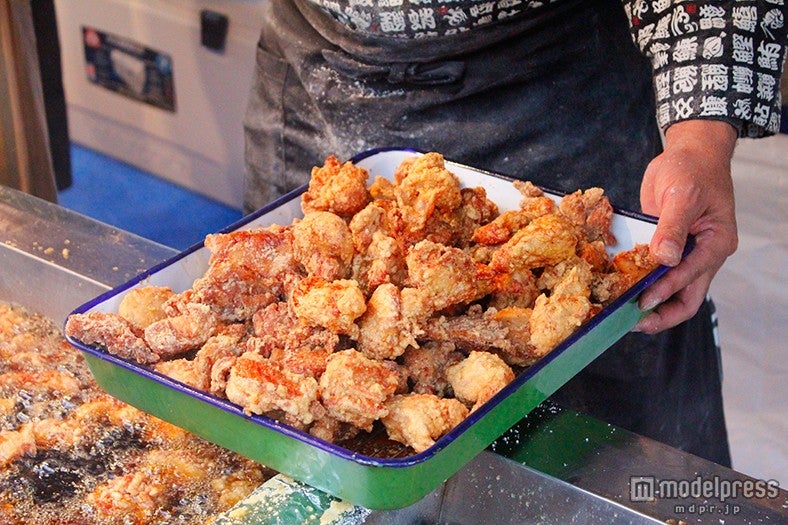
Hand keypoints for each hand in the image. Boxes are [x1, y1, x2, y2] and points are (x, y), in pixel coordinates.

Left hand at [634, 119, 738, 333]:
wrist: (688, 153)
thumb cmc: (692, 169)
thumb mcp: (683, 195)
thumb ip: (672, 228)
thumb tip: (665, 259)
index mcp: (715, 244)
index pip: (691, 279)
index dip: (665, 292)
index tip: (641, 302)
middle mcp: (703, 255)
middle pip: (686, 298)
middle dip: (661, 313)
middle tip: (631, 323)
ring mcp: (685, 254)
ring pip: (671, 291)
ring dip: (650, 303)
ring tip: (622, 314)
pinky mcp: (666, 248)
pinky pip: (655, 273)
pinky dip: (641, 283)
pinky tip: (619, 289)